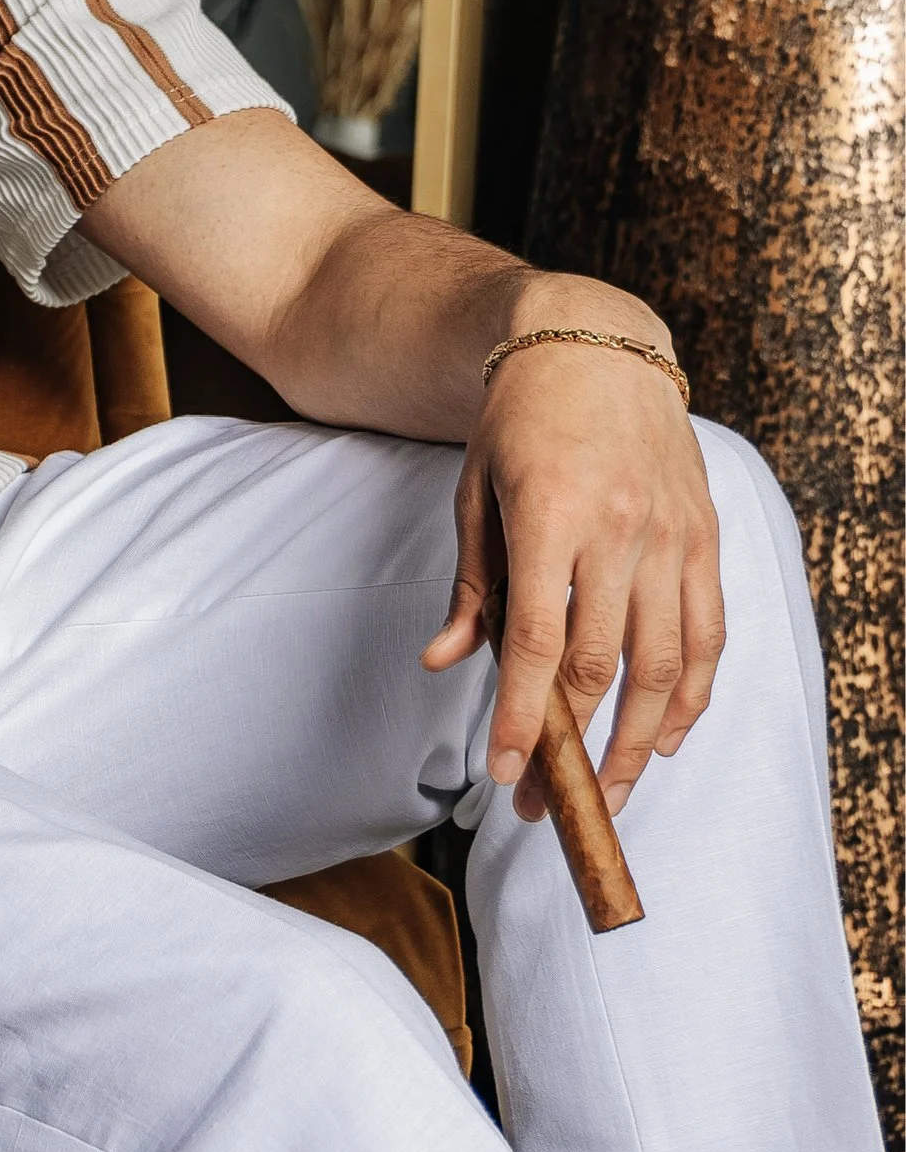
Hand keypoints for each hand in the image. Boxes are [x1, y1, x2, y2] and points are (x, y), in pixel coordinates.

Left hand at [421, 334, 723, 814]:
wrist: (592, 348)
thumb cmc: (519, 423)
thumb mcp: (475, 495)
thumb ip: (470, 587)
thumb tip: (443, 663)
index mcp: (551, 516)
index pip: (537, 641)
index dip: (520, 716)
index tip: (503, 773)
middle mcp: (620, 528)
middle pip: (603, 666)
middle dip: (574, 748)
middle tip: (546, 803)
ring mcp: (672, 534)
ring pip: (665, 663)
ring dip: (639, 742)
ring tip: (612, 792)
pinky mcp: (706, 536)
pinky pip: (709, 634)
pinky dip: (693, 695)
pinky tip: (669, 737)